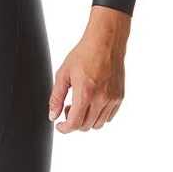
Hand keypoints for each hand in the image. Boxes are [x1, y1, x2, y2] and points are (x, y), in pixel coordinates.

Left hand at [48, 6, 130, 132]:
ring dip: (87, 120)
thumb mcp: (63, 74)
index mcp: (85, 93)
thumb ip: (56, 97)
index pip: (75, 124)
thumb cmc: (84, 55)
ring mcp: (112, 99)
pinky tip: (92, 102)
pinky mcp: (119, 97)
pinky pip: (108, 117)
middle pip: (86, 126)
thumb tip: (53, 115)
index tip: (60, 125)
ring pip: (98, 124)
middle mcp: (101, 99)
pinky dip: (98, 115)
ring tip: (81, 104)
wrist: (105, 43)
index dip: (64, 128)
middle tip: (69, 107)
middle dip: (74, 122)